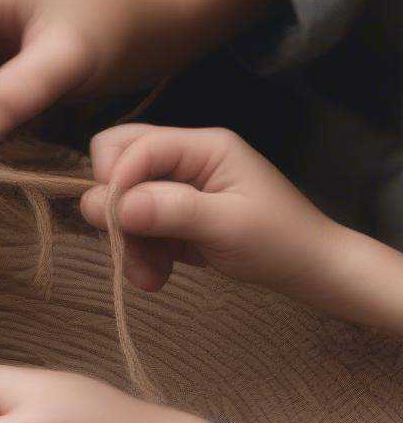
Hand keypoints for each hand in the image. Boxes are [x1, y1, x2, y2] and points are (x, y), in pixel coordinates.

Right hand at [79, 124, 338, 294]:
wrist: (308, 271)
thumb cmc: (279, 241)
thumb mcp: (228, 225)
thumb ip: (172, 210)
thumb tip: (116, 205)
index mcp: (202, 147)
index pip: (135, 145)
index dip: (116, 179)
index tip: (116, 221)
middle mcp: (184, 160)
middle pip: (117, 162)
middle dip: (114, 207)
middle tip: (124, 243)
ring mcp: (176, 189)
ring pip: (121, 203)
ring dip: (127, 242)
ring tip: (149, 276)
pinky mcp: (171, 218)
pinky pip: (134, 229)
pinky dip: (138, 255)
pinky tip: (156, 277)